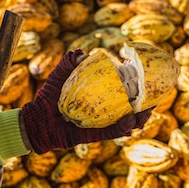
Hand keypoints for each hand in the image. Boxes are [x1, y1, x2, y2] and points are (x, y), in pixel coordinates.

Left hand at [20, 49, 151, 153]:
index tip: (148, 81)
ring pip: (125, 124)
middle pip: (130, 110)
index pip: (122, 92)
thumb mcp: (58, 78)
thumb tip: (81, 52)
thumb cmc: (46, 98)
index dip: (137, 89)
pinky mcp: (93, 135)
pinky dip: (121, 128)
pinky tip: (129, 123)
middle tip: (154, 101)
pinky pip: (110, 133)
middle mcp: (102, 111)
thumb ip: (68, 64)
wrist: (35, 120)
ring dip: (138, 120)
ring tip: (144, 114)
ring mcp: (99, 124)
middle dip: (145, 107)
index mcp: (99, 97)